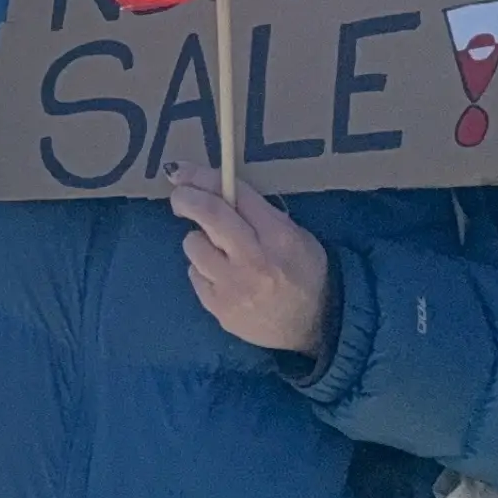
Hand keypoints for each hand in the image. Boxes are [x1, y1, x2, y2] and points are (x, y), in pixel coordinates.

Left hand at [169, 166, 330, 358]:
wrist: (317, 325)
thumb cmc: (305, 272)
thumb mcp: (294, 234)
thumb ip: (257, 213)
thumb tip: (213, 188)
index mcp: (279, 236)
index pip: (234, 195)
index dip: (203, 177)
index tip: (182, 172)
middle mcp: (254, 261)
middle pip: (208, 214)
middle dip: (186, 198)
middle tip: (180, 196)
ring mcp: (234, 288)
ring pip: (193, 245)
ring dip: (199, 240)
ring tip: (219, 250)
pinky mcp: (219, 309)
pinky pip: (194, 274)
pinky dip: (203, 269)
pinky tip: (221, 276)